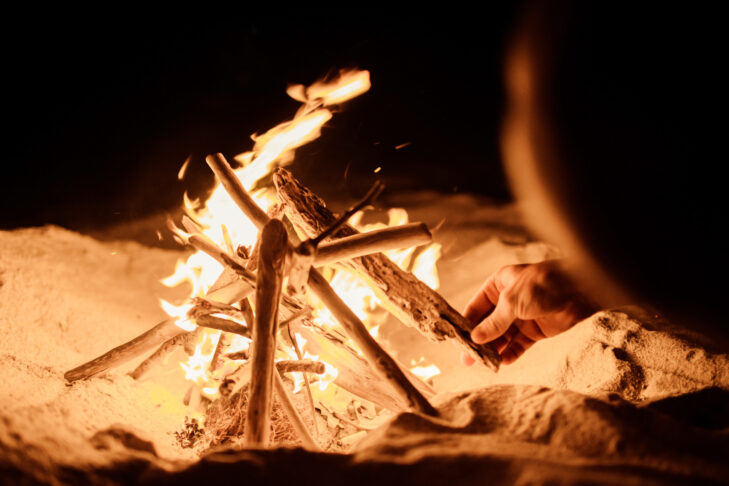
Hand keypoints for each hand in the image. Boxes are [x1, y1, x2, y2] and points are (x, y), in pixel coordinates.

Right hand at [464, 260, 594, 363]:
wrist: (581, 290)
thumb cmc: (543, 285)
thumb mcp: (512, 301)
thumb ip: (494, 322)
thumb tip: (475, 338)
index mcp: (499, 284)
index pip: (477, 306)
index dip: (467, 323)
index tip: (457, 340)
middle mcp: (508, 300)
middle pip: (488, 324)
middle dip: (479, 340)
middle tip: (468, 359)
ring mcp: (523, 316)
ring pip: (503, 336)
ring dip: (494, 349)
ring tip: (484, 364)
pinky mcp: (537, 330)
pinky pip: (519, 344)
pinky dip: (511, 353)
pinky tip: (503, 362)